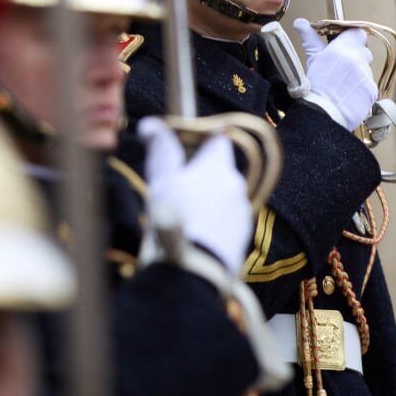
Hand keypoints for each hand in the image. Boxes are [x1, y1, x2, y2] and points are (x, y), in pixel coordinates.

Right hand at [139, 118, 251, 275]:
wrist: (193, 272)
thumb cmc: (176, 219)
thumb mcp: (161, 180)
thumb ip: (161, 149)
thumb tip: (152, 123)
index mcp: (218, 166)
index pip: (218, 140)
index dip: (201, 142)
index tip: (184, 152)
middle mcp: (236, 186)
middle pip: (219, 171)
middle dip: (200, 177)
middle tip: (175, 192)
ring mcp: (242, 213)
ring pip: (224, 198)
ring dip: (208, 202)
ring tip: (183, 220)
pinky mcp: (243, 239)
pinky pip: (227, 223)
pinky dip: (214, 225)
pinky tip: (195, 238)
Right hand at [293, 18, 377, 129]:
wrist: (322, 114)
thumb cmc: (314, 87)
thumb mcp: (312, 59)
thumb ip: (310, 38)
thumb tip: (300, 22)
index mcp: (343, 48)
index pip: (357, 33)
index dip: (352, 38)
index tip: (344, 45)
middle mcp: (357, 59)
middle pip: (364, 52)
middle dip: (355, 58)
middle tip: (341, 69)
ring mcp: (366, 75)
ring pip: (366, 70)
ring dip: (358, 75)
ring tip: (342, 86)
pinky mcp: (372, 91)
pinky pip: (370, 86)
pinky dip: (361, 90)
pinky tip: (349, 96)